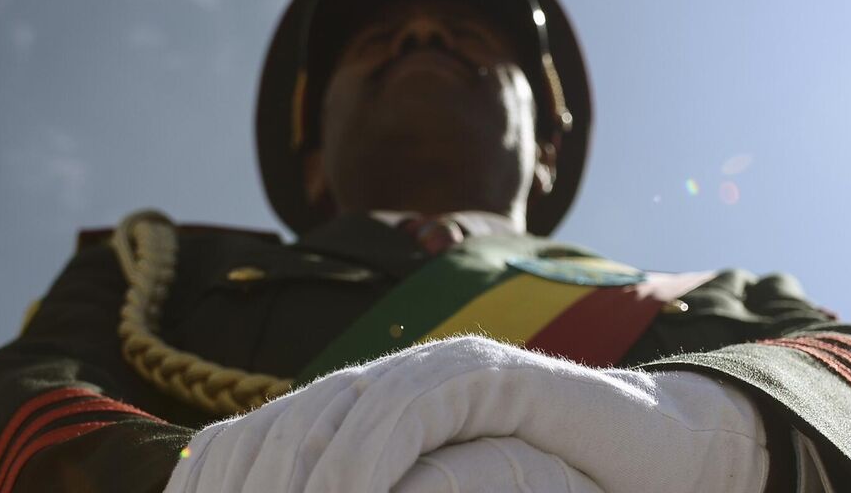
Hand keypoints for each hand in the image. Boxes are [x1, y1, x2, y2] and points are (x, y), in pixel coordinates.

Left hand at [165, 336, 766, 492]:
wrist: (650, 458)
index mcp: (342, 414)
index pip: (237, 446)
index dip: (201, 490)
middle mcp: (373, 382)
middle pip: (270, 436)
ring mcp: (429, 370)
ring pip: (328, 422)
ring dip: (292, 490)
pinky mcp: (486, 373)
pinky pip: (406, 411)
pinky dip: (363, 462)